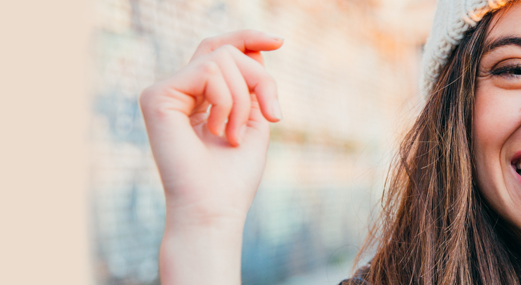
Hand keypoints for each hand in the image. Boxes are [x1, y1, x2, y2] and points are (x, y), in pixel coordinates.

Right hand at [140, 29, 282, 224]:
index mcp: (198, 97)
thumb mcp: (254, 120)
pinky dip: (227, 101)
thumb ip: (252, 84)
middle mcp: (178, 92)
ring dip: (244, 99)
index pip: (218, 51)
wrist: (214, 207)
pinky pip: (208, 71)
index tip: (279, 41)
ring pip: (220, 58)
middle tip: (272, 114)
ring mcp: (164, 92)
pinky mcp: (156, 96)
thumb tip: (255, 49)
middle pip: (224, 50)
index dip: (247, 39)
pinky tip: (219, 132)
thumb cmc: (233, 176)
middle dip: (259, 77)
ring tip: (235, 135)